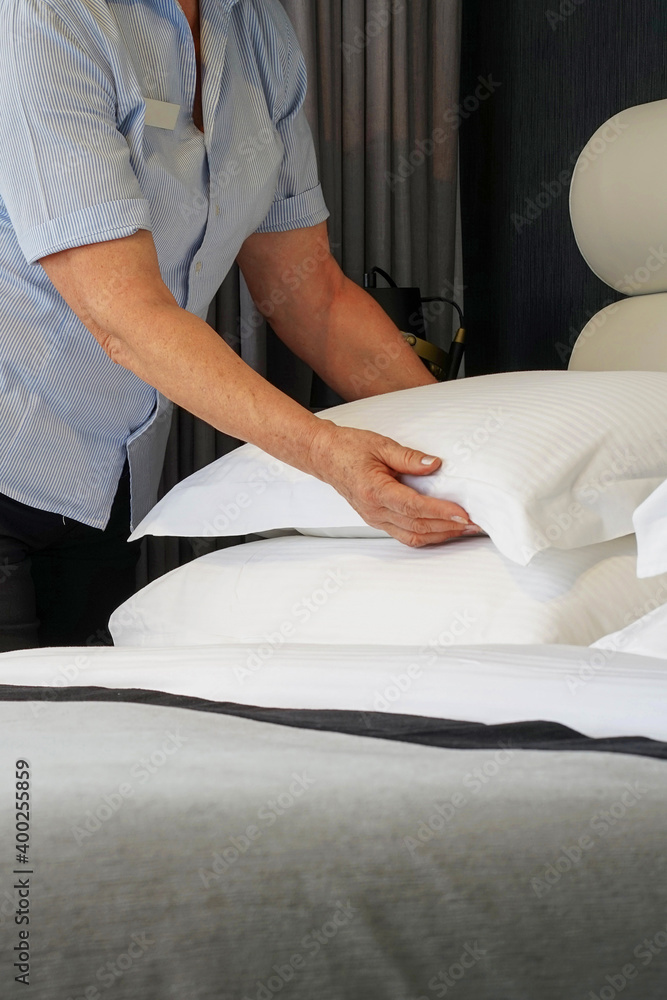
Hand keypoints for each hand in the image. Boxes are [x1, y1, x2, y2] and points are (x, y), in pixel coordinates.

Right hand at [307, 420, 479, 547]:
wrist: (324, 457)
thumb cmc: (349, 448)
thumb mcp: (381, 445)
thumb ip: (409, 457)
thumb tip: (434, 465)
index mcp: (375, 491)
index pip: (414, 507)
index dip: (441, 511)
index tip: (463, 512)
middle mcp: (374, 510)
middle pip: (417, 526)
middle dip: (448, 526)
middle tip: (474, 523)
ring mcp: (375, 519)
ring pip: (413, 537)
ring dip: (440, 534)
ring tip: (464, 529)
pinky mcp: (377, 520)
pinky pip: (405, 535)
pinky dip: (427, 536)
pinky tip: (442, 530)